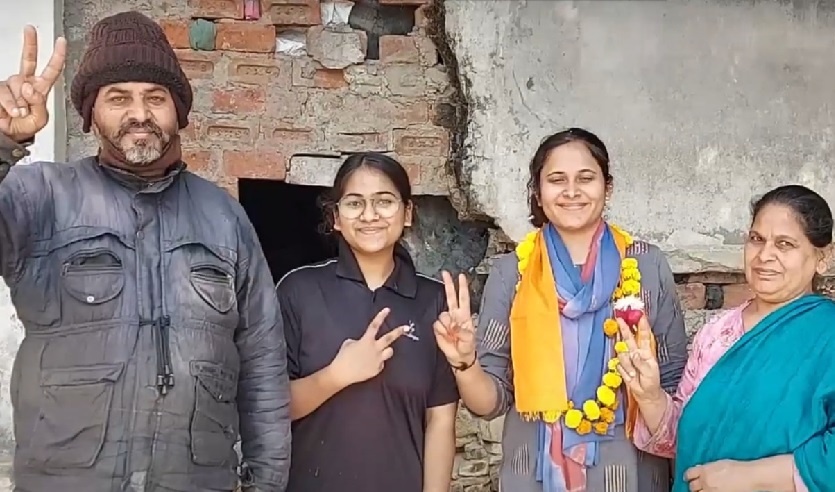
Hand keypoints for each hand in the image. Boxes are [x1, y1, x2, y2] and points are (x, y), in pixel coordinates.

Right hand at [0, 26, 66, 142]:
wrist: (8, 136)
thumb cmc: (25, 128)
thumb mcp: (40, 119)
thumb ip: (38, 104)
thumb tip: (30, 88)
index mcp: (40, 89)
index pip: (51, 70)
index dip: (57, 56)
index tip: (61, 41)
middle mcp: (25, 83)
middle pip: (28, 59)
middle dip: (30, 43)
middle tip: (30, 29)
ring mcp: (11, 85)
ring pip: (18, 86)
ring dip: (21, 103)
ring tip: (21, 113)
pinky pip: (6, 95)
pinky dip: (11, 106)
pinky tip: (14, 112)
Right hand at [329, 308, 405, 386]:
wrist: (342, 374)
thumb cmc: (343, 357)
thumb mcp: (349, 343)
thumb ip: (359, 341)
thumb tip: (363, 342)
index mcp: (366, 341)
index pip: (375, 325)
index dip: (381, 316)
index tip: (388, 310)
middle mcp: (374, 349)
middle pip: (389, 338)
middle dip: (398, 332)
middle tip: (406, 328)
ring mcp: (377, 360)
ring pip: (390, 351)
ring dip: (387, 350)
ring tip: (381, 351)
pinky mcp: (378, 369)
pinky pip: (381, 363)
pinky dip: (377, 362)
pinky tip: (368, 365)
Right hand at [433, 271, 475, 367]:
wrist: (459, 358)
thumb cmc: (467, 348)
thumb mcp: (470, 340)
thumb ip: (463, 331)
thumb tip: (453, 325)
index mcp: (465, 316)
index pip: (463, 298)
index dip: (462, 287)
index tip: (461, 276)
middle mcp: (455, 315)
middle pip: (450, 296)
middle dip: (448, 284)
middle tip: (445, 273)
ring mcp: (446, 322)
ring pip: (442, 316)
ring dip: (447, 326)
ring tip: (452, 335)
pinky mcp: (438, 328)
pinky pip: (436, 326)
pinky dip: (441, 332)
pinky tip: (446, 337)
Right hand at [615, 316, 662, 402]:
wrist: (645, 393)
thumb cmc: (651, 380)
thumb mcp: (651, 371)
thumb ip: (641, 362)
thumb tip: (634, 353)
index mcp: (646, 352)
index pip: (644, 336)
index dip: (642, 325)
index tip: (640, 315)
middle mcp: (636, 352)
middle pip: (629, 337)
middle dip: (625, 328)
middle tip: (620, 318)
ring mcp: (628, 359)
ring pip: (623, 355)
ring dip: (628, 365)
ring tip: (635, 374)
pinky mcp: (621, 366)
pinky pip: (619, 365)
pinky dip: (625, 371)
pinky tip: (630, 376)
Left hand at [684, 460, 750, 491]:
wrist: (749, 477)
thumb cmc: (736, 468)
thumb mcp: (718, 464)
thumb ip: (706, 468)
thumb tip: (699, 470)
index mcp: (704, 470)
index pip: (689, 474)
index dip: (688, 476)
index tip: (688, 478)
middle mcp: (705, 481)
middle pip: (692, 487)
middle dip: (694, 486)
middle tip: (697, 485)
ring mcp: (711, 491)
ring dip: (700, 491)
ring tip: (705, 490)